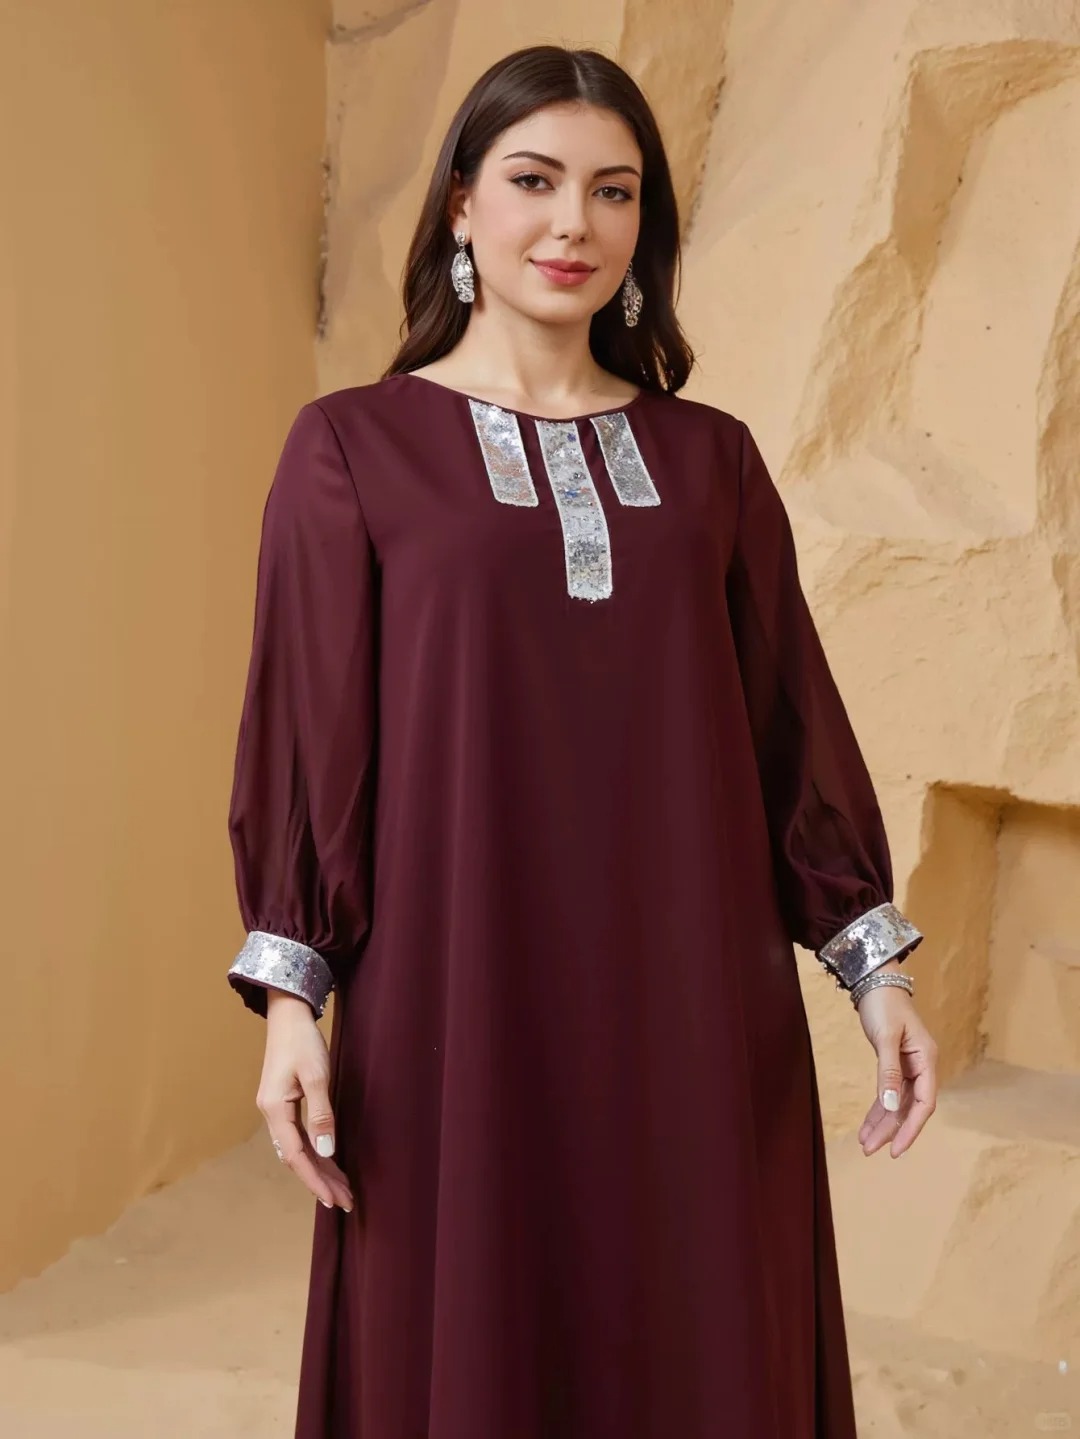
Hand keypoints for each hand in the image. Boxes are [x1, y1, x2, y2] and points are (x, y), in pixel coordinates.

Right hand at [256, 990, 354, 1210]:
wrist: (287, 1014)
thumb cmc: (302, 1040)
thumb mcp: (316, 1075)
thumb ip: (322, 1114)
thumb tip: (325, 1151)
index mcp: (275, 1109)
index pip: (297, 1156)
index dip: (315, 1180)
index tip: (334, 1200)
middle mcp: (271, 1114)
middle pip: (296, 1158)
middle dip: (320, 1181)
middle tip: (345, 1201)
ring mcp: (276, 1109)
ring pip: (298, 1149)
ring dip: (318, 1170)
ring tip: (341, 1188)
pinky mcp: (283, 1103)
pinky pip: (298, 1136)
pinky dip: (314, 1152)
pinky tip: (327, 1162)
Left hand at [855, 966, 937, 1158]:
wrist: (875, 981)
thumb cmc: (884, 1004)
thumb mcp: (886, 1037)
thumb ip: (888, 1072)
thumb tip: (891, 1107)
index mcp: (927, 1059)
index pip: (924, 1103)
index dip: (911, 1128)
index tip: (896, 1150)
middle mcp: (922, 1066)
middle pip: (910, 1107)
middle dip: (891, 1130)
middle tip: (870, 1150)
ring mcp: (909, 1067)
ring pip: (898, 1104)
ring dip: (883, 1124)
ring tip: (865, 1144)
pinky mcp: (895, 1065)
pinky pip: (889, 1094)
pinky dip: (878, 1109)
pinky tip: (867, 1126)